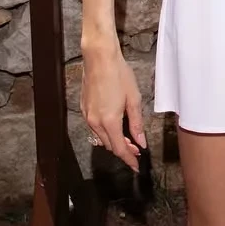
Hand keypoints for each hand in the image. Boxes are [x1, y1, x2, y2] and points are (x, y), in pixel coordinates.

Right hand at [80, 35, 145, 171]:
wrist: (99, 58)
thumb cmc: (119, 75)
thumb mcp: (134, 99)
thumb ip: (136, 123)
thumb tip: (140, 142)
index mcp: (109, 121)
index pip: (119, 149)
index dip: (128, 160)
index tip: (136, 167)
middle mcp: (95, 122)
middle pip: (109, 145)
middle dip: (123, 150)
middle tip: (137, 149)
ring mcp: (87, 116)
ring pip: (101, 138)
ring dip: (114, 141)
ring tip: (129, 139)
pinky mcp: (84, 109)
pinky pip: (95, 128)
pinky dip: (106, 132)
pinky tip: (115, 127)